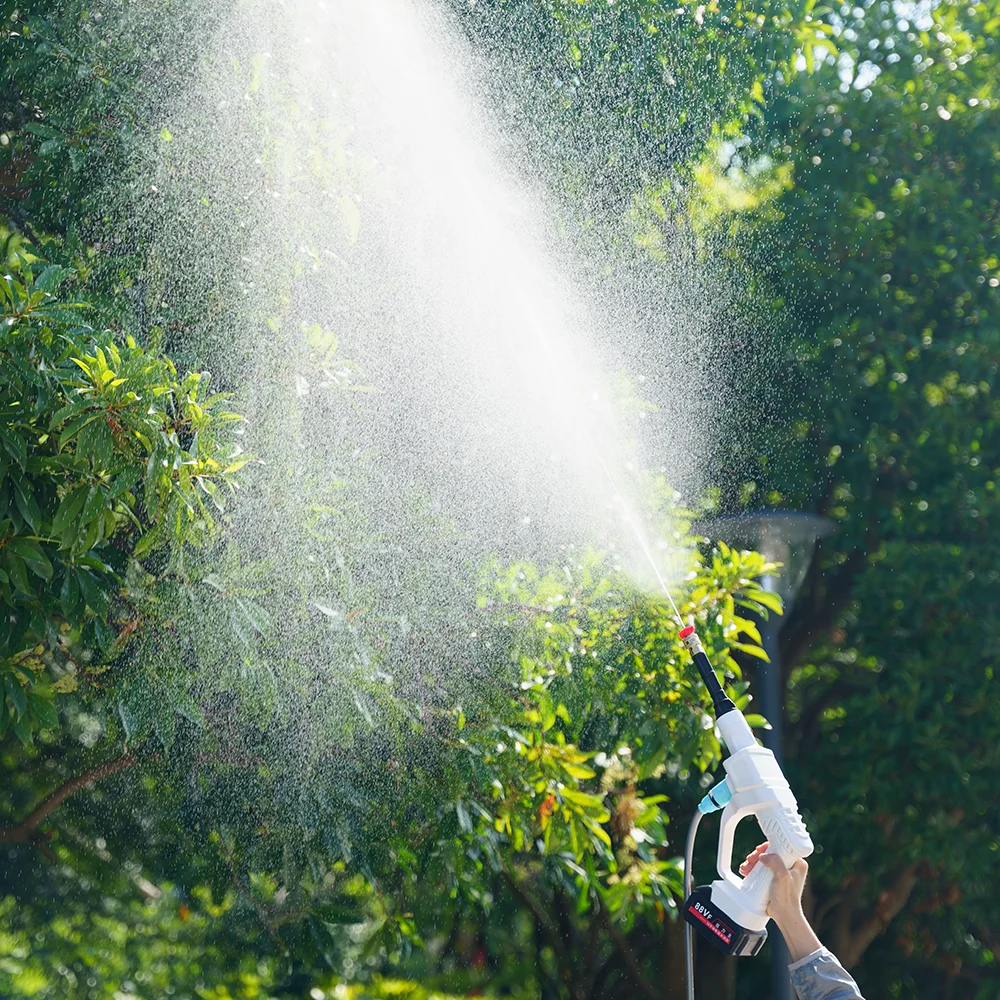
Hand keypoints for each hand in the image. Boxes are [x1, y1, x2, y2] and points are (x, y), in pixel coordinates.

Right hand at [740, 842, 820, 961]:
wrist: (783, 915)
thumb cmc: (787, 899)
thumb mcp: (782, 877)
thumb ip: (775, 862)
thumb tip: (764, 856)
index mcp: (797, 863)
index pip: (781, 847)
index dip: (768, 847)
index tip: (759, 850)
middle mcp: (790, 866)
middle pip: (770, 853)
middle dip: (757, 856)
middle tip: (750, 860)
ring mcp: (781, 873)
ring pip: (764, 861)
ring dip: (753, 862)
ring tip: (746, 868)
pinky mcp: (772, 879)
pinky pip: (761, 869)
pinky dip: (753, 869)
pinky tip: (746, 871)